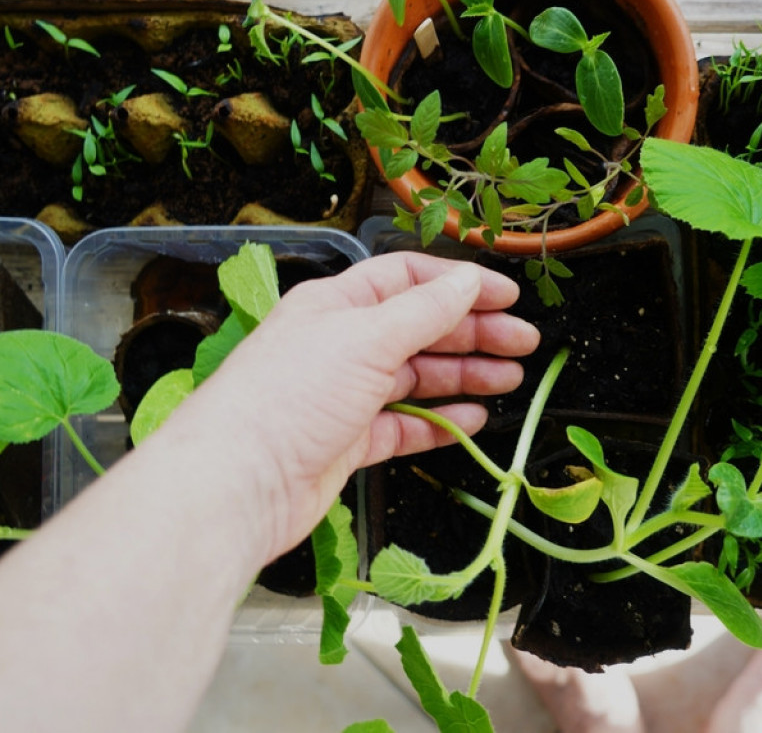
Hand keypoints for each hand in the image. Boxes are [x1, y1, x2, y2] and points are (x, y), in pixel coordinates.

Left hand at [151, 251, 539, 562]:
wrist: (238, 483)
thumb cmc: (289, 398)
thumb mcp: (366, 338)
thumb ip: (425, 310)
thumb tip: (467, 279)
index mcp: (336, 304)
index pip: (408, 279)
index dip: (460, 284)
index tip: (508, 296)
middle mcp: (340, 345)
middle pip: (419, 328)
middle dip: (473, 332)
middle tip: (523, 343)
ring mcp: (343, 396)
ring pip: (416, 377)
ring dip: (464, 375)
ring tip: (510, 378)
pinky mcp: (347, 443)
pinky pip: (405, 425)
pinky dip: (440, 421)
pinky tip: (473, 418)